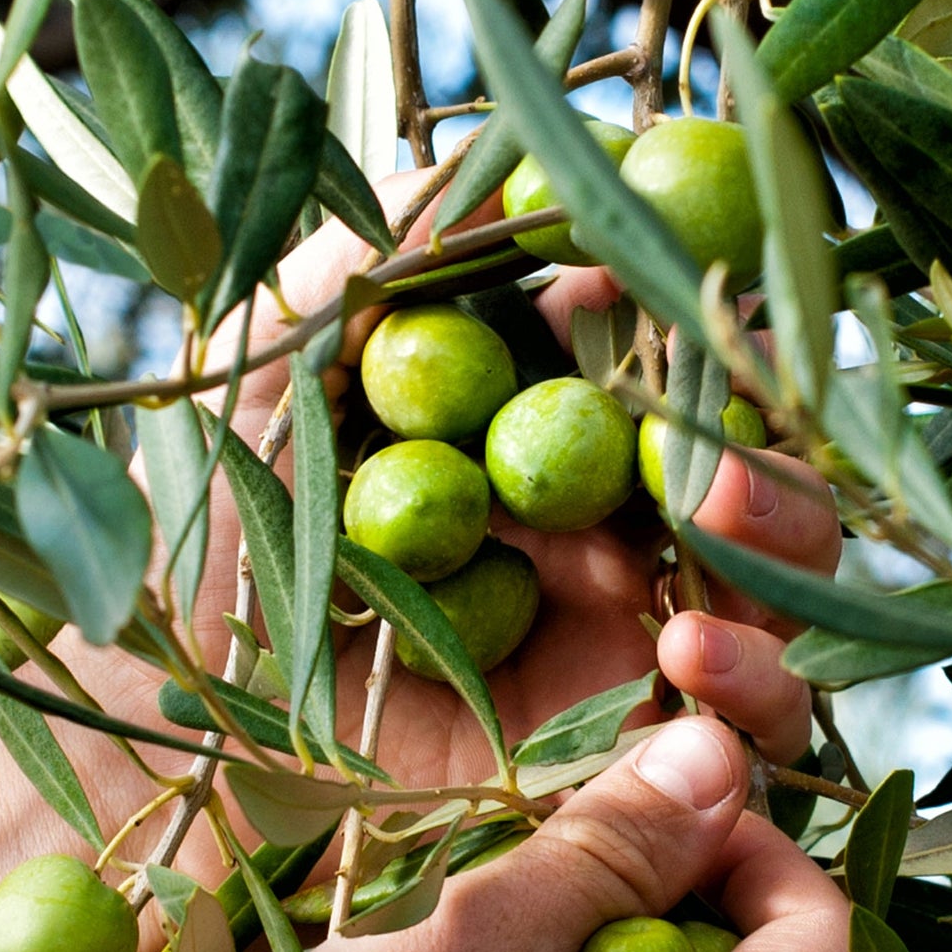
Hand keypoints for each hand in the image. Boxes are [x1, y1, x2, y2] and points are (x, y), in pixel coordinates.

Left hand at [189, 192, 842, 783]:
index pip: (682, 377)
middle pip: (762, 483)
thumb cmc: (202, 547)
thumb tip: (514, 173)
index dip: (713, 337)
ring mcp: (629, 661)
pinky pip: (750, 737)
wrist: (166, 741)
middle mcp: (608, 545)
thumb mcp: (278, 371)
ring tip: (710, 544)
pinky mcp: (632, 779)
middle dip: (768, 452)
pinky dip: (758, 691)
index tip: (710, 290)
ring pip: (784, 597)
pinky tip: (689, 659)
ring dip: (783, 551)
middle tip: (717, 447)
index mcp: (545, 445)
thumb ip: (383, 266)